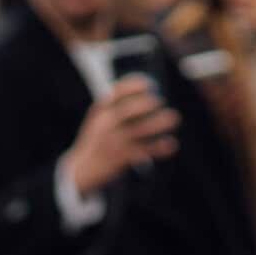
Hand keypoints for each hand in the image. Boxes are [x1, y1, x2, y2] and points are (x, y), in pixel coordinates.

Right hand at [65, 75, 179, 197]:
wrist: (81, 170)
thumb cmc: (94, 142)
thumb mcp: (98, 120)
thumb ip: (115, 108)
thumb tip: (143, 96)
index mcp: (100, 112)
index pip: (117, 93)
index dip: (134, 86)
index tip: (149, 84)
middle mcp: (106, 125)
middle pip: (128, 110)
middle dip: (146, 104)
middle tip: (159, 101)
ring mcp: (114, 142)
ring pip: (140, 130)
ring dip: (159, 123)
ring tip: (174, 118)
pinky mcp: (122, 158)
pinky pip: (144, 151)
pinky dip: (160, 148)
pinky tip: (171, 144)